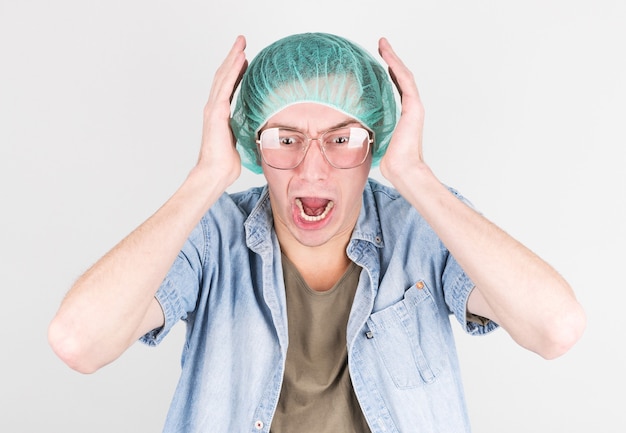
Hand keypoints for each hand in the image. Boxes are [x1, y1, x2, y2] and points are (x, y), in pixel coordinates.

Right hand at [196, 35, 247, 187]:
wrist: (215, 173)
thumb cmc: (226, 163)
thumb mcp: (239, 140)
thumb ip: (243, 129)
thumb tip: (257, 128)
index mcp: (220, 113)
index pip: (228, 86)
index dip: (235, 70)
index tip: (244, 58)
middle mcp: (214, 107)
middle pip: (223, 76)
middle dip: (233, 57)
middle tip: (242, 42)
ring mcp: (213, 108)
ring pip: (223, 77)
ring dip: (233, 58)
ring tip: (241, 43)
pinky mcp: (216, 112)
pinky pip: (226, 86)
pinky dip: (233, 71)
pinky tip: (240, 59)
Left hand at [377, 38, 425, 182]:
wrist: (403, 169)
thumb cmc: (392, 162)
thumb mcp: (378, 140)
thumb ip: (373, 130)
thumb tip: (356, 131)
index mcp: (404, 115)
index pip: (397, 87)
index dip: (389, 72)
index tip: (381, 62)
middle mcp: (412, 108)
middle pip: (401, 77)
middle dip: (391, 59)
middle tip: (381, 45)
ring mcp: (414, 107)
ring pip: (403, 75)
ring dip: (393, 58)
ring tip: (382, 45)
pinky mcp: (414, 108)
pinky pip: (405, 81)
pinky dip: (396, 67)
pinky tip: (388, 57)